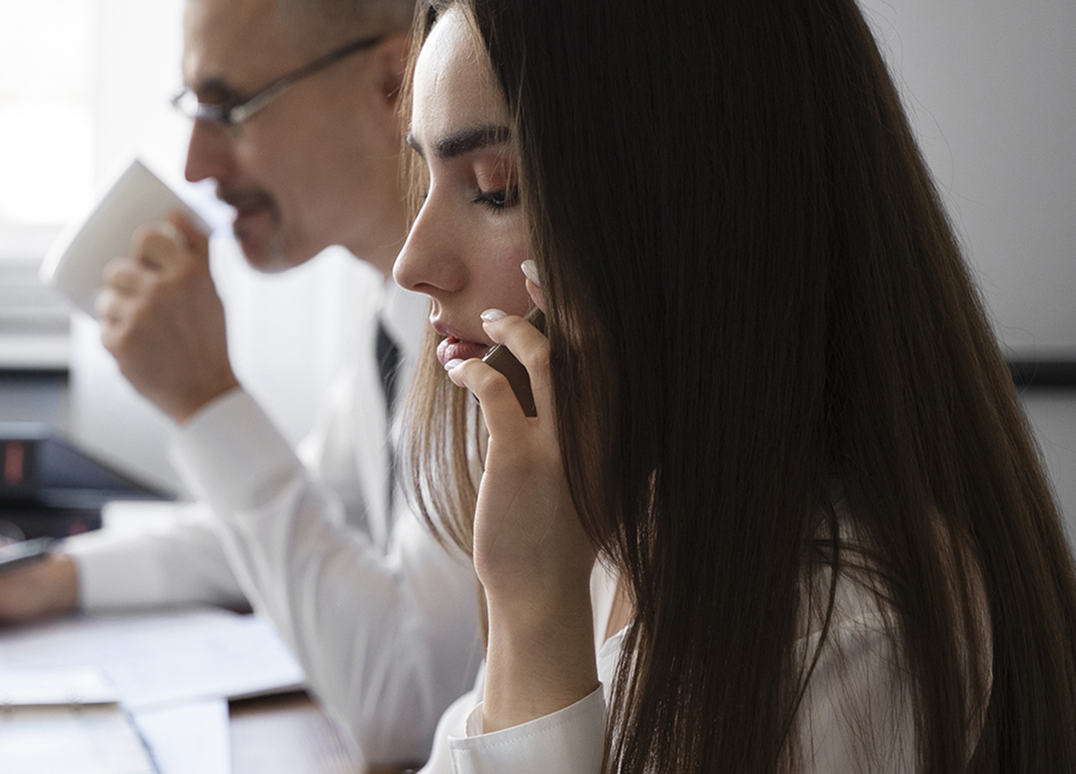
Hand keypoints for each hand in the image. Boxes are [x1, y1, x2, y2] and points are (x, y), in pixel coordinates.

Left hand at [96, 213, 241, 424]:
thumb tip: (173, 213)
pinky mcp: (120, 342)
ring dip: (116, 312)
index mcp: (190, 271)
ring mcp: (139, 316)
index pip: (147, 237)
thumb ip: (195, 252)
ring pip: (106, 299)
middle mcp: (164, 289)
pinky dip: (115, 338)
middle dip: (122, 284)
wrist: (207, 392)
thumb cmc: (210, 339)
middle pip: (117, 269)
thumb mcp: (213, 291)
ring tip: (140, 330)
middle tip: (139, 302)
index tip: (144, 259)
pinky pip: (103, 329)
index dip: (141, 247)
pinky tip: (138, 349)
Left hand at [443, 265, 598, 730]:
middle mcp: (601, 432)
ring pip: (547, 356)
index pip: (612, 353)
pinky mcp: (521, 460)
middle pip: (591, 340)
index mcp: (618, 433)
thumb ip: (573, 432)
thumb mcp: (578, 478)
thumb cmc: (552, 535)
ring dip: (512, 327)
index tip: (566, 277)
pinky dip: (473, 369)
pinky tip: (457, 367)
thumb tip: (543, 388)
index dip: (592, 307)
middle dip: (561, 294)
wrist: (541, 596)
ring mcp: (563, 444)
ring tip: (484, 318)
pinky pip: (498, 391)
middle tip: (531, 264)